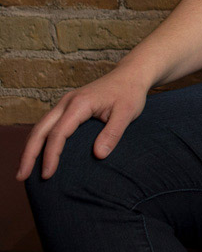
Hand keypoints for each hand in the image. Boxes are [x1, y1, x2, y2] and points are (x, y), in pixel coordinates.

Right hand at [15, 66, 149, 181]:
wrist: (130, 75)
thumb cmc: (130, 93)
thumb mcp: (127, 113)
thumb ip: (113, 133)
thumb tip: (99, 155)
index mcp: (80, 103)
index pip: (58, 133)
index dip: (51, 155)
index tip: (47, 174)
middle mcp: (67, 102)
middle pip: (40, 129)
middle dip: (29, 154)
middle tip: (21, 177)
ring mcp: (65, 103)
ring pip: (40, 126)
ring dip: (30, 148)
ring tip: (24, 170)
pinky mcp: (68, 107)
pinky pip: (48, 124)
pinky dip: (39, 140)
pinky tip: (38, 154)